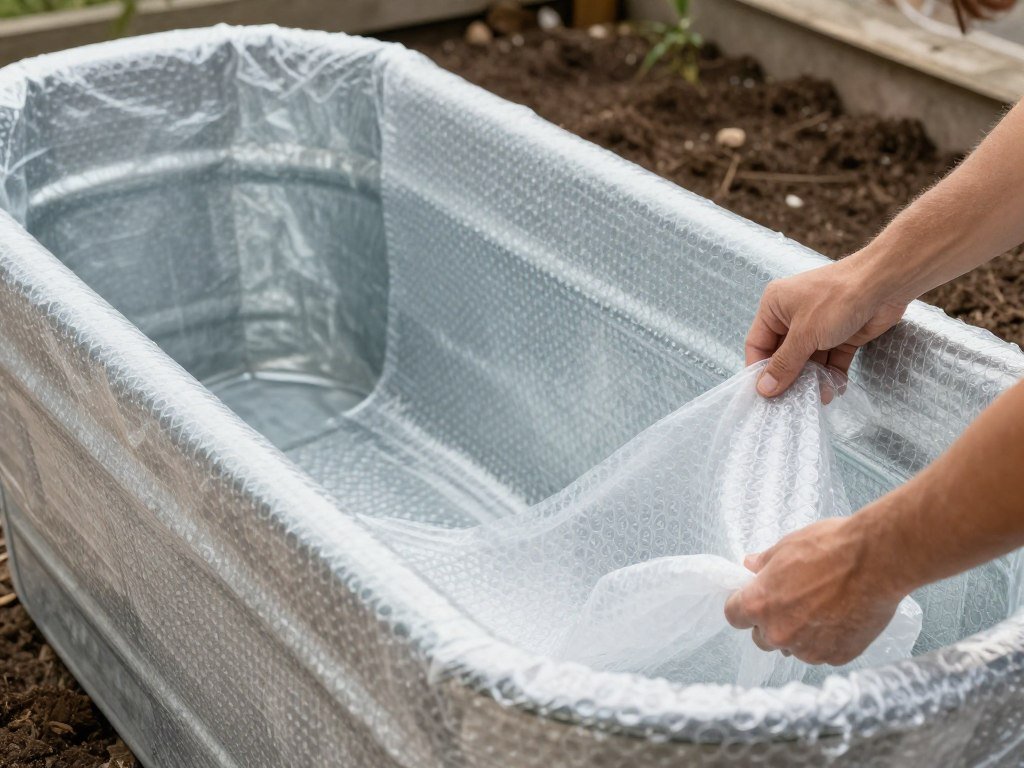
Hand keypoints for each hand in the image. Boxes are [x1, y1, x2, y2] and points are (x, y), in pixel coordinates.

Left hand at [723, 515, 907, 664]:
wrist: (877, 560)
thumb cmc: (830, 548)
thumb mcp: (787, 546)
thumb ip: (764, 563)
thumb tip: (751, 565)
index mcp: (760, 605)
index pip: (733, 616)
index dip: (742, 605)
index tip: (752, 598)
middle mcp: (780, 633)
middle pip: (761, 638)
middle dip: (770, 623)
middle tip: (790, 602)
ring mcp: (809, 649)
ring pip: (793, 648)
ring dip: (799, 634)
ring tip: (820, 607)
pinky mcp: (837, 656)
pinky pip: (822, 652)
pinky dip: (826, 640)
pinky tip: (840, 616)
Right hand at [747, 256, 907, 397]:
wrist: (885, 283)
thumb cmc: (837, 300)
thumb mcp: (805, 334)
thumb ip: (784, 364)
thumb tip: (763, 389)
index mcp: (775, 306)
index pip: (757, 343)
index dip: (759, 369)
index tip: (763, 395)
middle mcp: (793, 316)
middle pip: (783, 355)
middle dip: (788, 378)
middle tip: (789, 402)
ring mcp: (819, 326)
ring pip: (809, 361)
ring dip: (812, 380)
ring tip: (816, 398)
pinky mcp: (842, 335)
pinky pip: (831, 360)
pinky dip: (832, 374)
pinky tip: (834, 389)